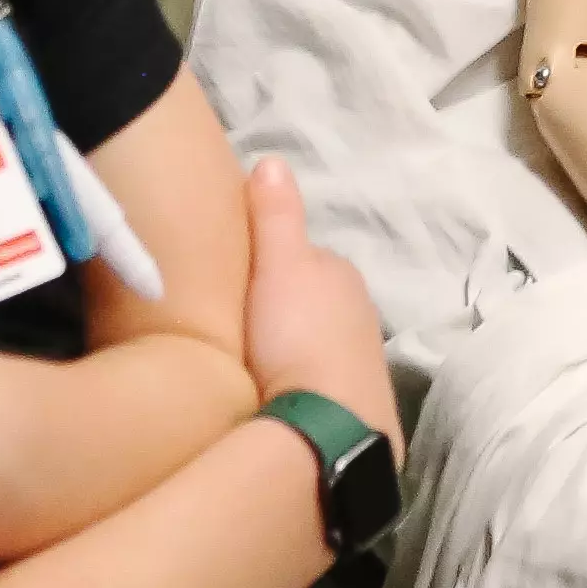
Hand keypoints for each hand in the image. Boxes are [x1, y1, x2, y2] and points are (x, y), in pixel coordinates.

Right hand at [237, 156, 391, 443]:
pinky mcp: (356, 401)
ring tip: (245, 362)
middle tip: (228, 324)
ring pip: (313, 339)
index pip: (297, 256)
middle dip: (276, 308)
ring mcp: (361, 358)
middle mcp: (359, 310)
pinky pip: (318, 377)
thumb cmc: (296, 338)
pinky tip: (273, 394)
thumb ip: (276, 216)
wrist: (330, 427)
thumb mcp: (279, 266)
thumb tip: (272, 160)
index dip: (262, 263)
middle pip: (307, 300)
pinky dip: (298, 377)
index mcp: (339, 274)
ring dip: (287, 346)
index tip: (225, 279)